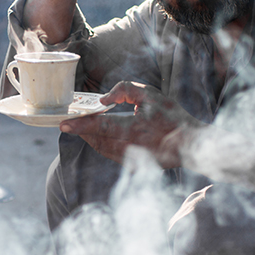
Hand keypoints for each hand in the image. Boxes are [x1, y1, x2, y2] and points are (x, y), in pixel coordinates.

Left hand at [59, 81, 203, 166]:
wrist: (191, 145)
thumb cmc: (174, 118)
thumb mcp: (152, 95)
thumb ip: (125, 90)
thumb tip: (104, 98)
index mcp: (132, 128)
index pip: (99, 126)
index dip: (79, 125)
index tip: (64, 124)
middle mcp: (128, 146)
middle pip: (95, 139)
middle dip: (82, 131)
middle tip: (71, 122)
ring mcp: (130, 158)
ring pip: (101, 149)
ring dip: (91, 139)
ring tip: (84, 128)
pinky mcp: (133, 164)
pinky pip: (111, 155)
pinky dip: (102, 146)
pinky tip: (101, 138)